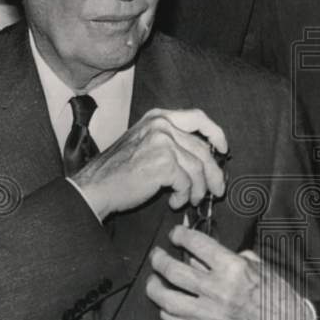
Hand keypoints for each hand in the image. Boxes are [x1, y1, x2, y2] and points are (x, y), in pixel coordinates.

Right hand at [72, 108, 227, 219]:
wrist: (95, 187)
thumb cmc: (120, 171)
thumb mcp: (146, 143)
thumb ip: (173, 141)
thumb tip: (207, 154)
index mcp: (158, 117)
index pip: (198, 117)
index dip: (216, 133)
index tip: (224, 149)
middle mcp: (162, 125)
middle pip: (203, 149)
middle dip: (214, 173)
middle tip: (217, 190)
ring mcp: (162, 143)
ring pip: (198, 169)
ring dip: (198, 190)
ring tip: (189, 200)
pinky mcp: (163, 164)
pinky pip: (188, 183)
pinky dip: (184, 196)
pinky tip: (174, 202)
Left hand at [145, 226, 314, 319]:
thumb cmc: (277, 295)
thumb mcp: (260, 267)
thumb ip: (231, 258)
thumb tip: (204, 255)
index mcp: (233, 269)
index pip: (196, 244)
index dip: (180, 235)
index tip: (175, 234)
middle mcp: (218, 291)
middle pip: (173, 271)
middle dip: (159, 259)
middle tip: (157, 255)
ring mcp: (210, 315)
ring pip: (167, 299)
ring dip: (155, 287)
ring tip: (153, 281)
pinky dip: (167, 313)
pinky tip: (166, 306)